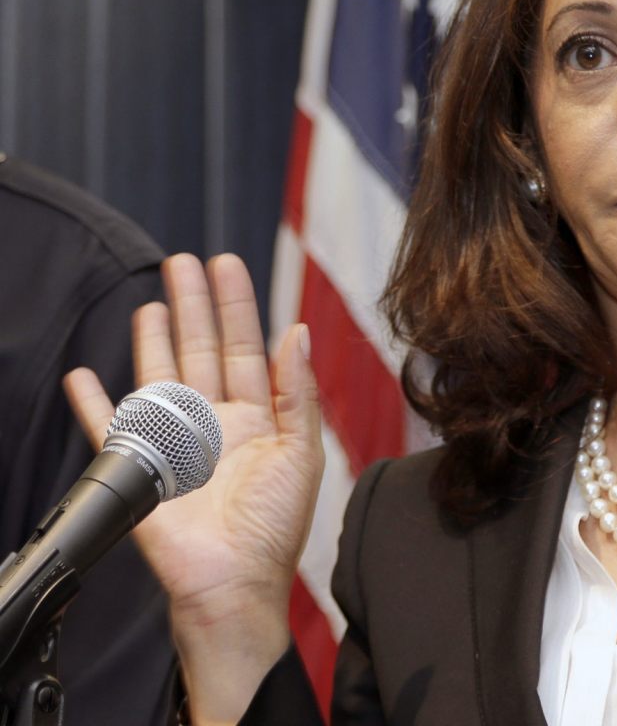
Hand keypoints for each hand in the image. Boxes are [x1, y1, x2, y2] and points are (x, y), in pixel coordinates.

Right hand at [63, 253, 322, 723]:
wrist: (232, 583)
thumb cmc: (274, 527)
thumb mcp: (302, 452)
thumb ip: (299, 392)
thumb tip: (299, 332)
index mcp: (258, 416)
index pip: (246, 346)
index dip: (237, 305)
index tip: (227, 264)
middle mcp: (215, 421)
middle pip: (200, 349)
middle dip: (193, 305)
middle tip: (183, 262)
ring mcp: (177, 442)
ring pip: (161, 376)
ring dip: (153, 340)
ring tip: (152, 302)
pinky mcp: (142, 468)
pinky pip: (112, 429)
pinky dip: (95, 403)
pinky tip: (86, 375)